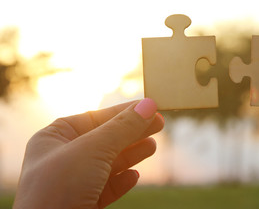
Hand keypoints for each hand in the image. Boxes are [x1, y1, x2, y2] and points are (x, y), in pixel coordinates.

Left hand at [13, 98, 163, 208]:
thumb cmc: (58, 189)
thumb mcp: (93, 149)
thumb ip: (122, 127)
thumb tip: (147, 105)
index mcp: (53, 139)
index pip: (94, 117)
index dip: (123, 112)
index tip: (148, 107)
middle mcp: (62, 160)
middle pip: (105, 139)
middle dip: (133, 132)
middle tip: (158, 122)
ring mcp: (72, 184)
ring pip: (108, 164)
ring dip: (132, 155)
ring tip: (152, 145)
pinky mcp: (83, 204)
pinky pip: (106, 188)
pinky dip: (122, 181)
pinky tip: (134, 176)